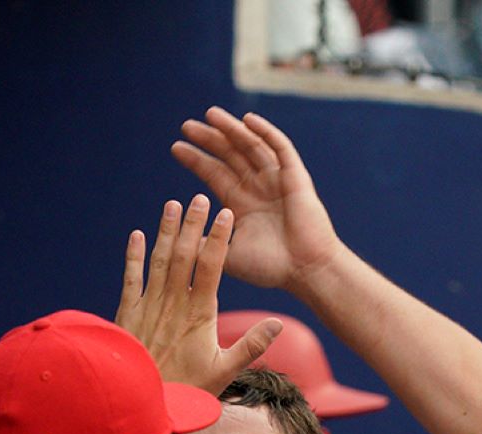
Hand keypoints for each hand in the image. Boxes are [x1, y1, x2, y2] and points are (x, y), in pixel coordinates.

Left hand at [116, 196, 281, 393]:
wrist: (141, 403)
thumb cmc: (186, 390)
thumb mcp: (224, 372)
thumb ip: (251, 346)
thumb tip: (278, 324)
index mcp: (199, 314)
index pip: (212, 266)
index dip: (219, 238)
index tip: (226, 214)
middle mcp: (173, 304)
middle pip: (184, 255)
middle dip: (193, 224)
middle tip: (199, 198)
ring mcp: (148, 307)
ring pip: (158, 261)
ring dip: (165, 231)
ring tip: (172, 205)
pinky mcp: (128, 315)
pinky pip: (130, 279)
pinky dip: (132, 257)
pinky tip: (135, 236)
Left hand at [171, 108, 341, 293]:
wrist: (305, 271)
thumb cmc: (270, 267)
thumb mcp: (227, 255)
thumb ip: (205, 243)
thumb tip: (176, 240)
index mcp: (241, 204)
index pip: (214, 173)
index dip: (196, 160)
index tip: (176, 147)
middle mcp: (258, 187)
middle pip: (229, 154)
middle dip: (209, 139)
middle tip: (186, 126)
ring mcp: (277, 179)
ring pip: (251, 145)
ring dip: (231, 129)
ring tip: (210, 114)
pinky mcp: (295, 177)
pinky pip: (280, 147)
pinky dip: (265, 132)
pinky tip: (247, 120)